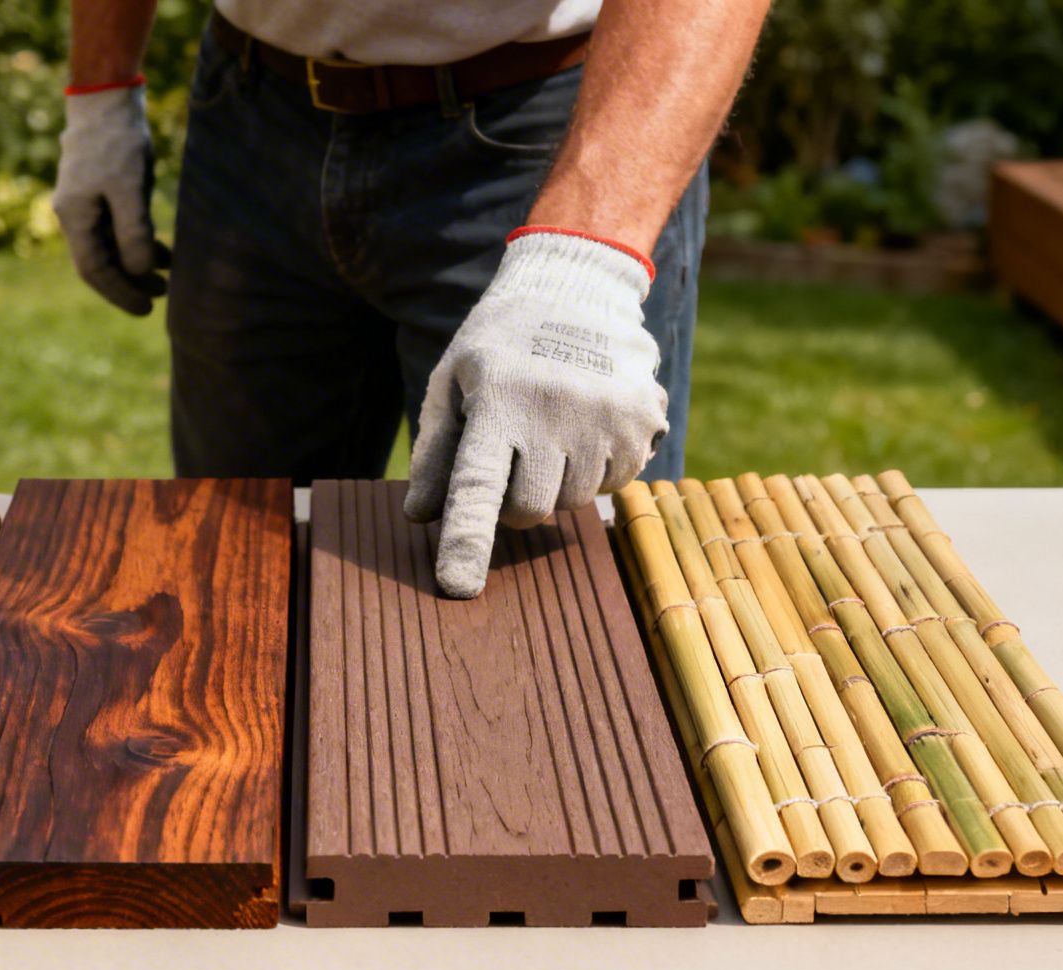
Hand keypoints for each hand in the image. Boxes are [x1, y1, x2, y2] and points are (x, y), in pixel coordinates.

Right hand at [52, 83, 169, 315]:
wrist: (107, 98)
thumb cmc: (118, 142)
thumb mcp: (130, 189)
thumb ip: (133, 233)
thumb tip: (138, 271)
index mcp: (74, 217)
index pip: (94, 270)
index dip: (120, 293)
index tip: (146, 308)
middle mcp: (74, 214)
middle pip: (100, 262)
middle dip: (130, 282)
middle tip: (161, 296)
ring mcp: (85, 203)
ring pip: (110, 247)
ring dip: (136, 264)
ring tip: (167, 277)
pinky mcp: (100, 191)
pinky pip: (116, 228)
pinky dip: (137, 242)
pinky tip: (162, 250)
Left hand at [405, 229, 668, 598]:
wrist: (578, 288)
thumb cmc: (500, 344)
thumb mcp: (451, 383)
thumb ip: (436, 451)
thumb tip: (419, 515)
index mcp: (499, 403)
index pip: (477, 487)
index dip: (467, 540)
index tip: (458, 586)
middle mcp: (555, 412)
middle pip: (528, 509)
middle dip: (514, 498)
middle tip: (513, 451)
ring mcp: (606, 419)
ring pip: (573, 500)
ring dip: (557, 480)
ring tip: (551, 425)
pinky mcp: (643, 424)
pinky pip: (614, 483)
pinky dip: (596, 468)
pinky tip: (585, 423)